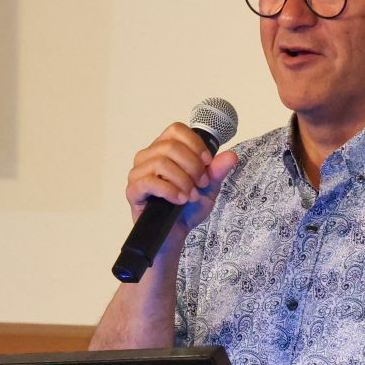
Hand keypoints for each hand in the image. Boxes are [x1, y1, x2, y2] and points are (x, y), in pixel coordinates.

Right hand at [125, 122, 238, 244]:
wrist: (177, 234)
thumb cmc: (188, 208)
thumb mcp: (208, 187)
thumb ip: (217, 171)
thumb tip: (231, 156)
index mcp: (164, 149)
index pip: (176, 130)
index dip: (195, 144)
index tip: (207, 162)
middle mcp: (148, 157)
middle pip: (170, 146)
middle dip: (192, 165)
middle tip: (201, 183)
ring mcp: (138, 173)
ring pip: (160, 162)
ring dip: (182, 179)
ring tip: (191, 195)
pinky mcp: (133, 191)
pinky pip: (149, 182)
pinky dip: (170, 190)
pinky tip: (180, 200)